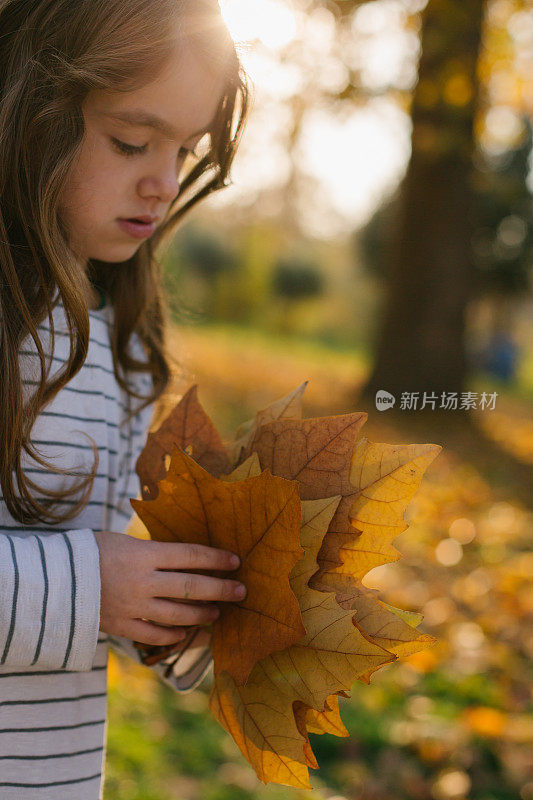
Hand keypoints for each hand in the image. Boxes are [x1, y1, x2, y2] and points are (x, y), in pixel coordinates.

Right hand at [93, 531, 245, 645]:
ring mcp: (133, 606)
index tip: (235, 561)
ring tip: (218, 612)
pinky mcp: (121, 626)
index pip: (190, 555)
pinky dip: (173, 636)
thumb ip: (152, 551)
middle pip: (191, 587)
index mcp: (144, 554)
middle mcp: (143, 581)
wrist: (52, 579)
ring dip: (202, 614)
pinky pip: (154, 635)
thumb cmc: (90, 551)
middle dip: (220, 589)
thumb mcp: (123, 541)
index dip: (216, 559)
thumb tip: (184, 558)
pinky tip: (185, 633)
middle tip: (241, 591)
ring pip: (178, 615)